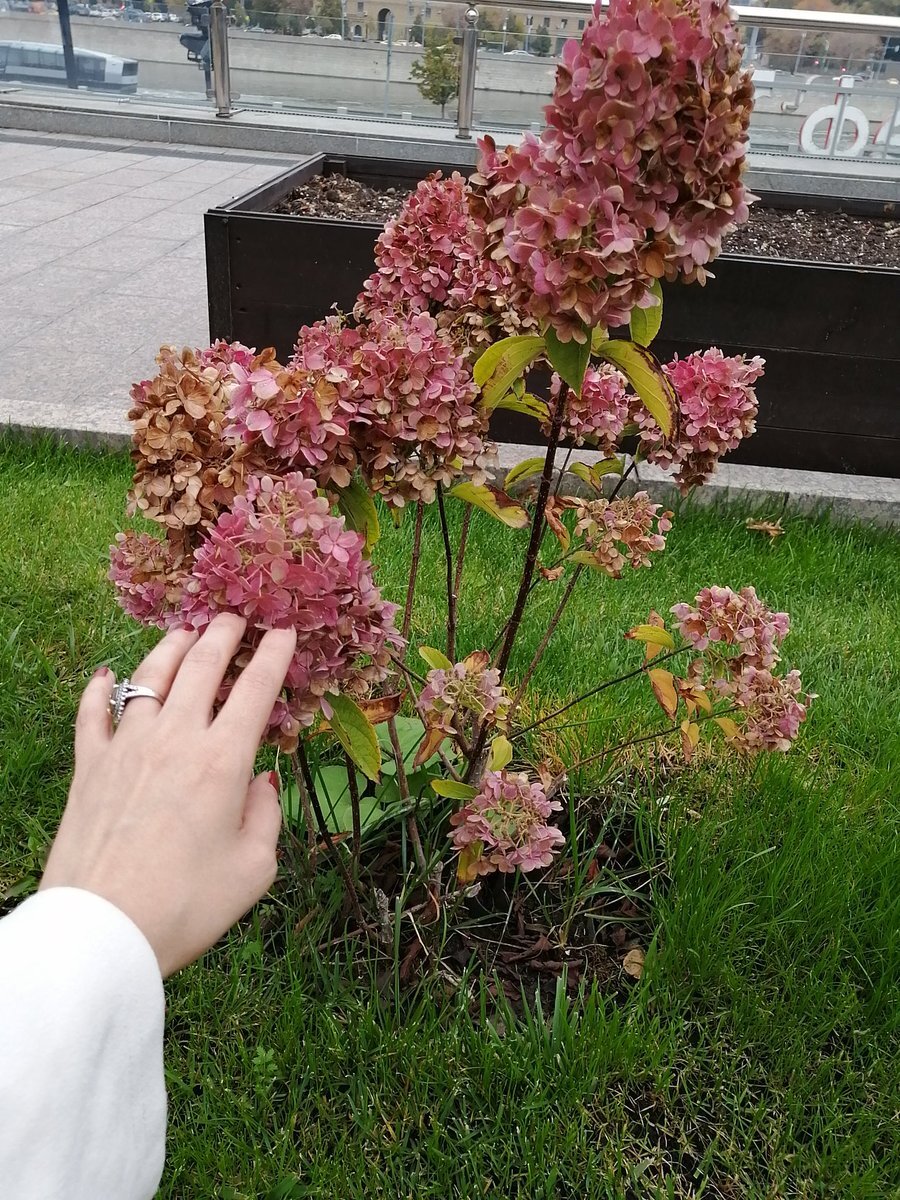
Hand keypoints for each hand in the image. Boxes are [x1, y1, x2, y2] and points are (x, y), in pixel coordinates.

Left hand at [40, 614, 296, 977]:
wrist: (102, 930)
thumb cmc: (186, 906)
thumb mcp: (253, 869)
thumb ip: (266, 817)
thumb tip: (262, 782)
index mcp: (224, 761)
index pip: (256, 689)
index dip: (275, 654)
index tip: (286, 631)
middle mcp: (176, 739)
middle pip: (203, 666)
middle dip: (225, 633)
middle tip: (238, 617)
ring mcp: (126, 747)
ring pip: (151, 676)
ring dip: (173, 647)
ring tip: (187, 631)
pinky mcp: (89, 766)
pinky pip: (93, 712)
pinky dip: (100, 687)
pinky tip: (106, 674)